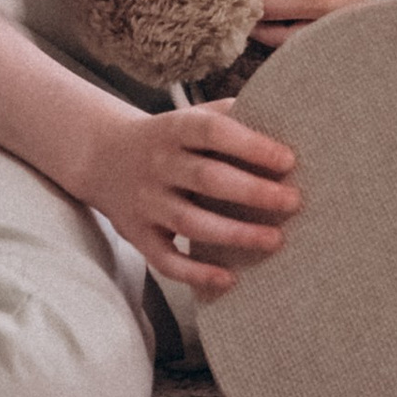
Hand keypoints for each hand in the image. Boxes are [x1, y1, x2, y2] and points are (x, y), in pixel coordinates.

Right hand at [73, 98, 302, 298]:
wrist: (102, 156)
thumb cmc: (167, 138)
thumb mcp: (189, 118)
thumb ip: (230, 118)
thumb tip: (287, 121)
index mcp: (174, 129)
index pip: (213, 132)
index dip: (251, 145)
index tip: (288, 159)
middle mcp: (158, 164)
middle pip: (207, 178)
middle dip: (253, 191)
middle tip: (294, 201)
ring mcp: (146, 202)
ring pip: (190, 222)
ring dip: (235, 234)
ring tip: (275, 240)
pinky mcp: (138, 235)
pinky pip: (166, 260)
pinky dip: (196, 273)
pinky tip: (229, 279)